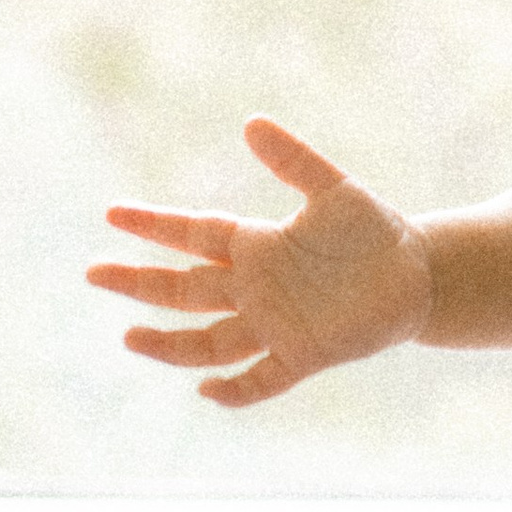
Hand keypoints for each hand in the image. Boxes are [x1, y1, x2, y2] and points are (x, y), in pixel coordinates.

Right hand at [90, 117, 433, 407]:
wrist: (419, 276)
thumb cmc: (374, 231)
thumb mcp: (333, 189)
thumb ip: (293, 159)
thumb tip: (250, 121)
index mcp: (256, 245)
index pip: (193, 235)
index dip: (154, 224)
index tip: (112, 213)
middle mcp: (255, 288)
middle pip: (185, 289)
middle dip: (139, 281)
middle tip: (93, 272)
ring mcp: (275, 325)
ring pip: (209, 341)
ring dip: (170, 342)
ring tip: (129, 337)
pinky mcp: (304, 355)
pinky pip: (262, 379)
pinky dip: (235, 390)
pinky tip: (206, 390)